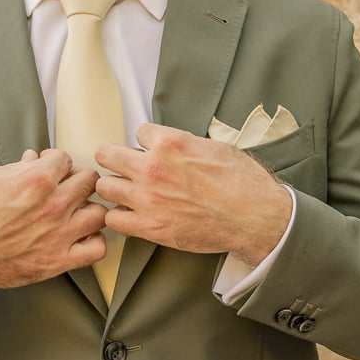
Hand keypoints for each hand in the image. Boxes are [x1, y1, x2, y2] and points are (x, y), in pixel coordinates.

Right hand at [0, 149, 107, 306]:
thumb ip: (17, 168)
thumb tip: (34, 159)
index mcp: (35, 180)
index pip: (66, 159)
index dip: (55, 162)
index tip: (49, 169)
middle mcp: (52, 206)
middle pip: (89, 181)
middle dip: (75, 180)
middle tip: (63, 187)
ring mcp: (57, 236)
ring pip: (99, 213)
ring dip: (88, 209)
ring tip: (74, 212)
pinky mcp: (55, 262)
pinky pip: (96, 249)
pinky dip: (92, 241)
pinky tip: (77, 237)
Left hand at [95, 123, 291, 265]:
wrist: (254, 217)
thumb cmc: (243, 182)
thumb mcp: (215, 148)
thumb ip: (185, 144)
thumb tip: (173, 145)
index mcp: (170, 143)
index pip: (139, 132)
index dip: (146, 142)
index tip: (151, 150)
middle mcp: (153, 169)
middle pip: (107, 155)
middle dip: (114, 158)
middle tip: (120, 165)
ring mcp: (148, 199)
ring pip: (105, 187)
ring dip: (115, 187)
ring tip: (126, 191)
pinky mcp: (150, 226)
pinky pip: (114, 218)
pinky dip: (120, 216)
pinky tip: (131, 214)